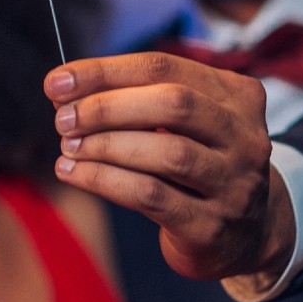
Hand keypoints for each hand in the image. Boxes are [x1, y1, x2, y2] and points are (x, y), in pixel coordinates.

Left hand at [44, 52, 293, 279]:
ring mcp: (236, 184)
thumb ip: (134, 98)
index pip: (163, 67)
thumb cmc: (196, 164)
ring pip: (167, 152)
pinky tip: (73, 172)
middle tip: (63, 118)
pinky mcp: (213, 226)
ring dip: (104, 145)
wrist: (246, 235)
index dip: (104, 71)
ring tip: (67, 146)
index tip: (56, 81)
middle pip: (173, 103)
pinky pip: (152, 195)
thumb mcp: (182, 123)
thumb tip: (64, 88)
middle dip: (106, 107)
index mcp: (237, 95)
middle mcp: (245, 136)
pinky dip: (104, 180)